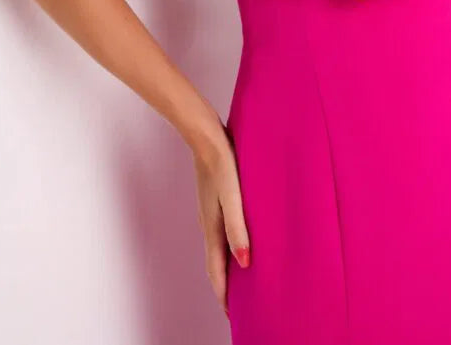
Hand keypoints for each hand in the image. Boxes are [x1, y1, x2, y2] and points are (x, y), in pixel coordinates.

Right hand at [192, 129, 250, 317]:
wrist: (205, 134)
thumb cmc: (221, 163)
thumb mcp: (232, 196)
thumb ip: (238, 227)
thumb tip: (245, 262)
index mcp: (212, 228)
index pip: (217, 271)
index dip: (225, 295)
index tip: (233, 316)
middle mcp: (209, 224)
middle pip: (217, 263)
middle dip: (226, 286)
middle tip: (239, 305)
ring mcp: (211, 211)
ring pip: (219, 247)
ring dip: (228, 266)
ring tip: (243, 278)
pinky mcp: (216, 198)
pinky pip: (222, 230)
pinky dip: (231, 244)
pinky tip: (242, 238)